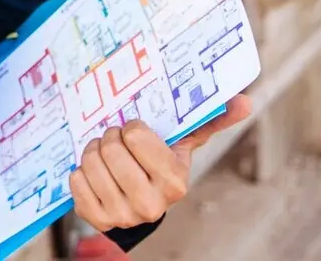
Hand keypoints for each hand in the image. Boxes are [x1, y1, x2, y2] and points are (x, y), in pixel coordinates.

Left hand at [69, 94, 252, 230]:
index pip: (135, 134)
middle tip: (115, 139)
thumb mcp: (183, 145)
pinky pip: (75, 180)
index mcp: (174, 181)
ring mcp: (123, 215)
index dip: (131, 127)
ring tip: (105, 153)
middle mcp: (150, 204)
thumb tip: (245, 102)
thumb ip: (210, 122)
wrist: (142, 207)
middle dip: (109, 137)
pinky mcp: (98, 219)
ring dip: (93, 150)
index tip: (135, 131)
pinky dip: (80, 171)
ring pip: (90, 161)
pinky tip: (95, 173)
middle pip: (110, 147)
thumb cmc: (160, 167)